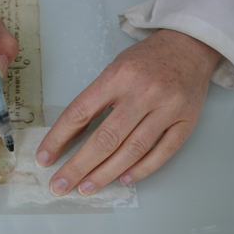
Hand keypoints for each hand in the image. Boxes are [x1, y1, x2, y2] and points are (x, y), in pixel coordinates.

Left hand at [36, 29, 220, 195]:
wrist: (189, 45)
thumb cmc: (146, 59)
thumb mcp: (114, 69)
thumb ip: (96, 99)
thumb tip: (73, 136)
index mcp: (118, 77)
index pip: (80, 112)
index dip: (58, 138)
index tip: (44, 158)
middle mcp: (143, 93)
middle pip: (105, 139)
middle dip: (78, 166)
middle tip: (60, 185)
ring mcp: (167, 108)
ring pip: (132, 150)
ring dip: (105, 174)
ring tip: (85, 188)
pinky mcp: (186, 122)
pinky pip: (162, 153)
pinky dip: (141, 170)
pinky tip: (122, 180)